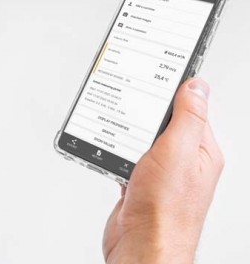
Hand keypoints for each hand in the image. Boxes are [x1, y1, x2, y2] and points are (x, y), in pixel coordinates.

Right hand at [102, 78, 223, 263]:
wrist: (142, 248)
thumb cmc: (166, 210)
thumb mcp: (180, 150)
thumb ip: (188, 116)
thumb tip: (196, 85)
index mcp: (202, 151)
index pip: (191, 107)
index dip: (175, 87)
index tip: (159, 66)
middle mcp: (185, 161)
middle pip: (164, 119)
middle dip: (145, 109)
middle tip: (131, 93)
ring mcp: (161, 172)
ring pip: (142, 136)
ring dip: (127, 129)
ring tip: (118, 121)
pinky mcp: (139, 182)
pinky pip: (126, 154)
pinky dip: (115, 148)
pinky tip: (109, 146)